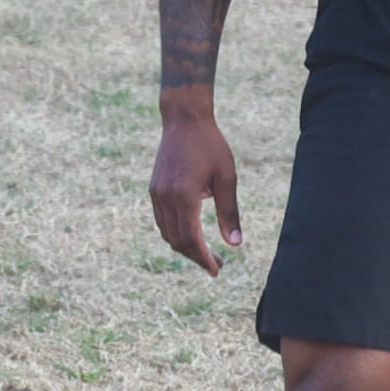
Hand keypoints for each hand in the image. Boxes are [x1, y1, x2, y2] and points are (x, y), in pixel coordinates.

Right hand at [149, 99, 241, 273]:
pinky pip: (162, 220)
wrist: (184, 119)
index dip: (203, 259)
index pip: (191, 240)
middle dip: (196, 257)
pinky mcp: (154, 189)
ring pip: (166, 233)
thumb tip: (235, 244)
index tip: (216, 271)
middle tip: (217, 264)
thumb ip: (229, 212)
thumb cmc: (210, 145)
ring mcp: (156, 194)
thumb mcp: (227, 177)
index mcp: (184, 197)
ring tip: (206, 251)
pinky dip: (175, 232)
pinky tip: (192, 232)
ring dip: (184, 247)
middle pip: (177, 241)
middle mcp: (165, 198)